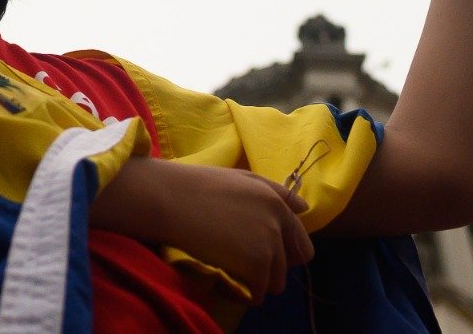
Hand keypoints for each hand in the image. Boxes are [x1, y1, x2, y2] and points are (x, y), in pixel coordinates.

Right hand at [90, 157, 312, 303]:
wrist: (169, 198)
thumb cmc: (196, 186)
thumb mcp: (240, 179)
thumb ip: (274, 192)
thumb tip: (303, 209)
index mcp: (276, 201)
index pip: (300, 241)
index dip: (281, 252)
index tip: (256, 252)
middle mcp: (279, 222)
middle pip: (290, 265)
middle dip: (271, 267)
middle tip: (240, 262)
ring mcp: (269, 244)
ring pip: (275, 282)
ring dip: (257, 281)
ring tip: (229, 268)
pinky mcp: (256, 264)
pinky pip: (258, 293)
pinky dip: (243, 292)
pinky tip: (223, 277)